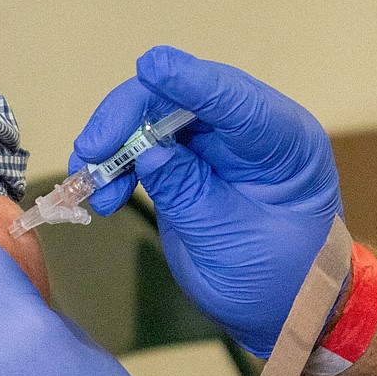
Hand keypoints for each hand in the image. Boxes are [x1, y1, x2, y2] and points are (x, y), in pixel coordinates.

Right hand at [71, 45, 342, 356]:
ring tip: (92, 184)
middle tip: (90, 152)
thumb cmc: (280, 279)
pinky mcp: (187, 159)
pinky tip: (104, 194)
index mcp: (282, 142)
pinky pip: (143, 145)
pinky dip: (116, 164)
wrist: (285, 309)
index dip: (189, 80)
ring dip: (113, 143)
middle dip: (127, 117)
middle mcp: (248, 129)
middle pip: (180, 97)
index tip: (150, 66)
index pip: (234, 100)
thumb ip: (189, 195)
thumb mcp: (232, 242)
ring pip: (152, 116)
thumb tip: (146, 152)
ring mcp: (215, 141)